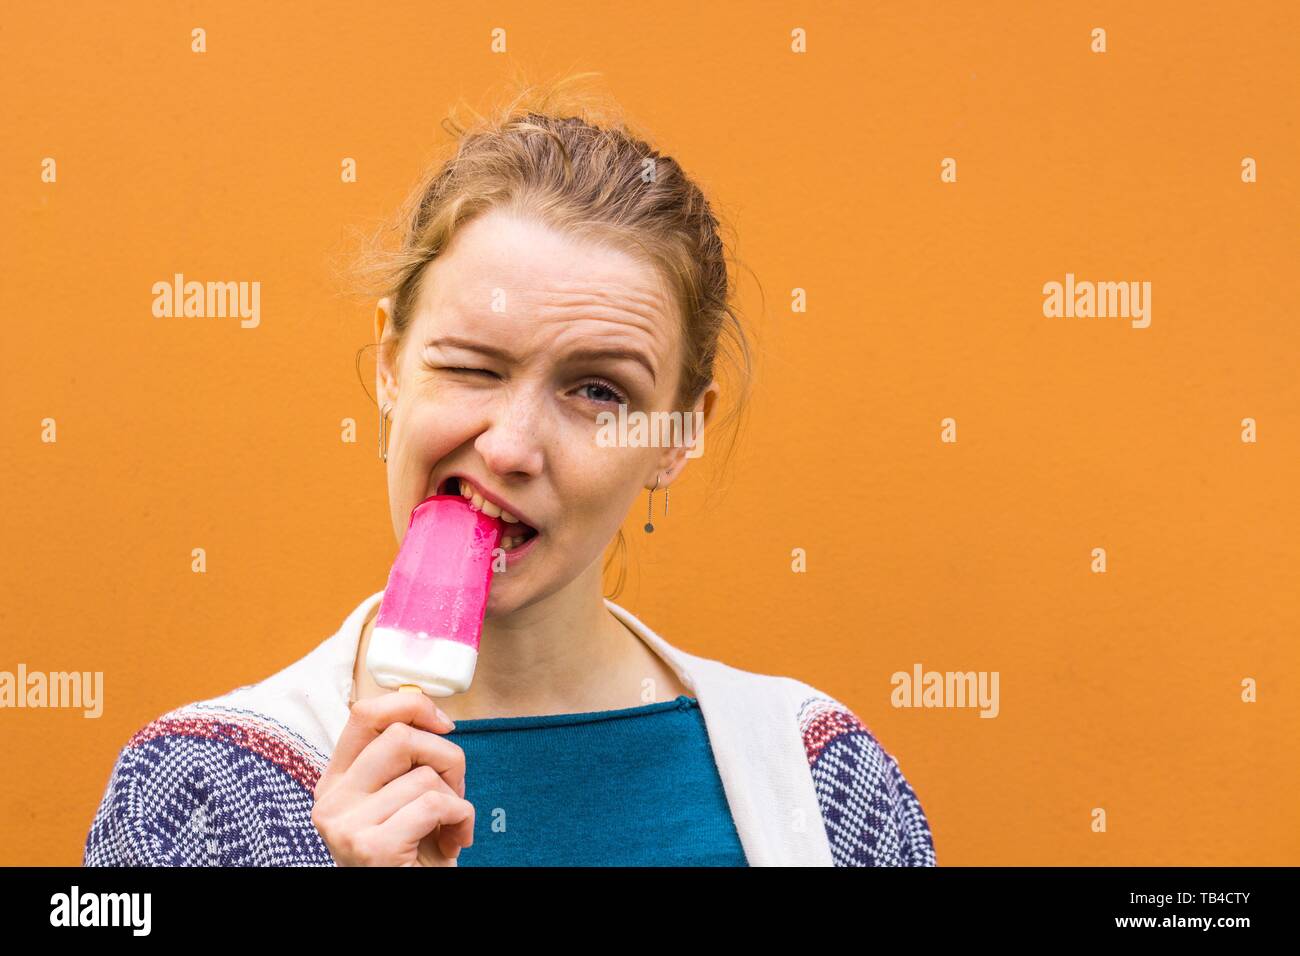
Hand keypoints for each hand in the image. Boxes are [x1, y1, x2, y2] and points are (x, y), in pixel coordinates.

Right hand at [312, 691, 472, 865]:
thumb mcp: (400, 797)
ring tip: (448, 826)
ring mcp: (346, 825)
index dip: (411, 704)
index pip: (364, 713)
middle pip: (400, 736)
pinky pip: (435, 805)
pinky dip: (461, 820)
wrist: (408, 897)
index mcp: (336, 781)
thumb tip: (433, 714)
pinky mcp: (372, 848)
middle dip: (446, 757)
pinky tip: (453, 842)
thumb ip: (403, 759)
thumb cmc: (413, 852)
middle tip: (453, 790)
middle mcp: (331, 801)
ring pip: (424, 775)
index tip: (443, 724)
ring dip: (456, 799)